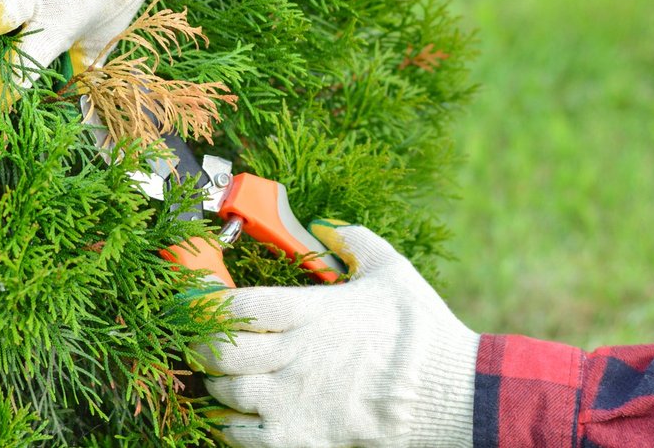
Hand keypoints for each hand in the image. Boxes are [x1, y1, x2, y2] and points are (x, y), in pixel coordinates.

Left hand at [194, 221, 480, 447]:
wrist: (458, 397)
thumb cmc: (424, 334)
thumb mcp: (392, 271)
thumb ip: (354, 242)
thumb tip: (328, 227)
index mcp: (311, 312)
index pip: (237, 305)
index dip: (207, 302)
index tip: (196, 301)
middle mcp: (294, 356)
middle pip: (220, 350)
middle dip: (201, 344)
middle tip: (199, 340)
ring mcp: (293, 402)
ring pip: (225, 393)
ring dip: (215, 384)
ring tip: (221, 377)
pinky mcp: (299, 440)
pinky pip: (240, 436)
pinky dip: (227, 425)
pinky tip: (232, 415)